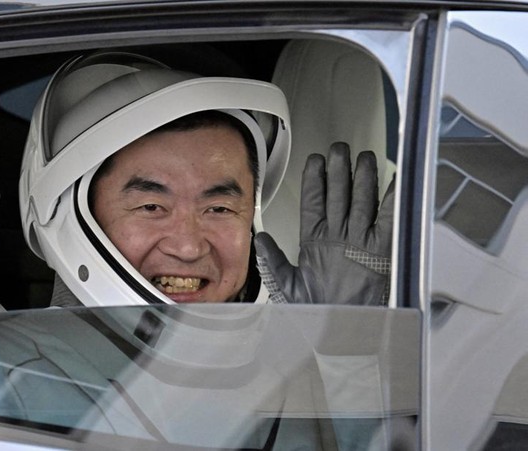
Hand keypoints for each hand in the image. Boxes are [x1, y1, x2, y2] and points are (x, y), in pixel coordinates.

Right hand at [255, 142, 393, 304]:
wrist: (345, 332)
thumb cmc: (319, 311)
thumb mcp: (288, 286)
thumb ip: (274, 260)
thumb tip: (262, 240)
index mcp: (314, 243)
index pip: (313, 201)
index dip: (314, 179)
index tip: (315, 162)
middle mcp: (338, 238)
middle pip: (339, 193)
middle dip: (339, 168)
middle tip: (340, 150)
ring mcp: (361, 243)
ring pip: (363, 200)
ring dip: (364, 176)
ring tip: (364, 157)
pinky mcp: (383, 251)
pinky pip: (390, 218)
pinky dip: (393, 199)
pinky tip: (393, 181)